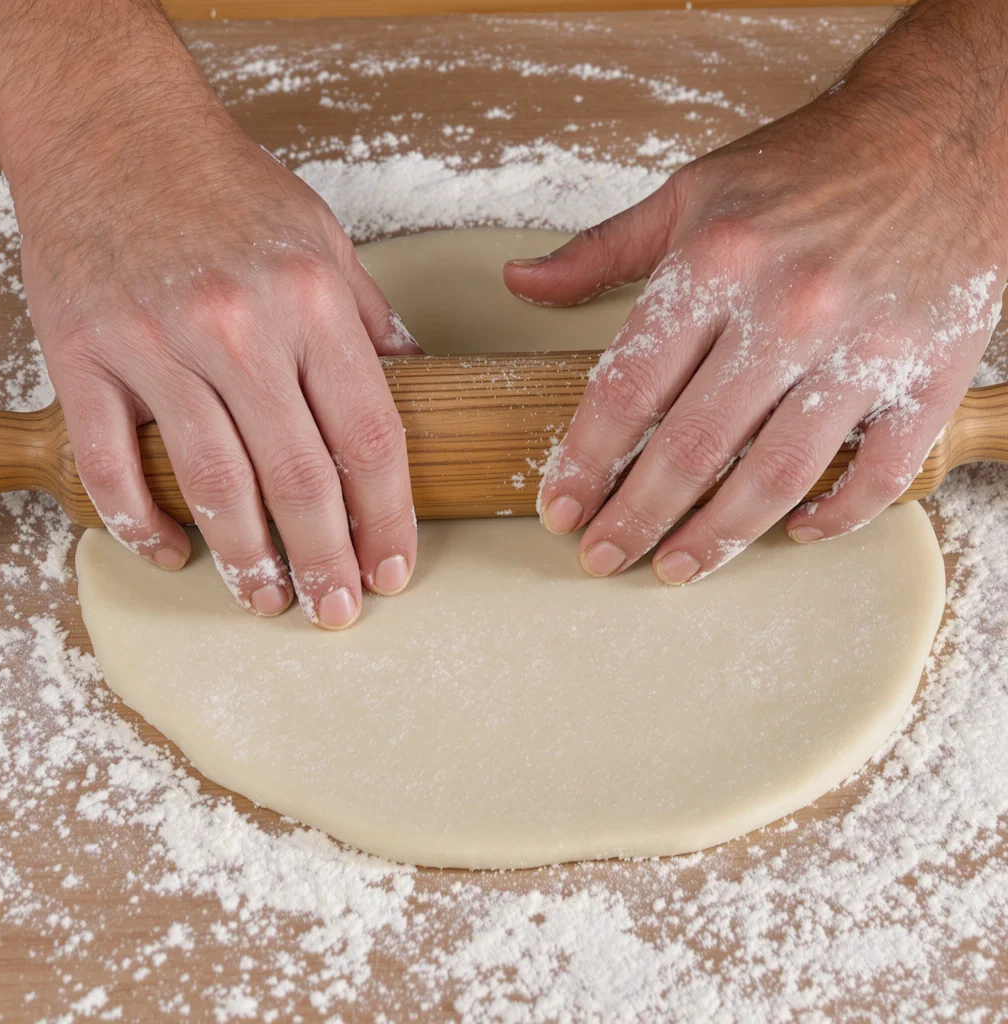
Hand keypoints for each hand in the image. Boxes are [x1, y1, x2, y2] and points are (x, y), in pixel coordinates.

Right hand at [12, 80, 418, 627]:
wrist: (113, 127)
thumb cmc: (227, 188)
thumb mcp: (326, 241)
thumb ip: (371, 323)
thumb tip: (417, 385)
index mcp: (311, 301)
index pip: (368, 438)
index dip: (388, 517)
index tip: (393, 569)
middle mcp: (238, 327)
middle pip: (297, 478)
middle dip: (326, 560)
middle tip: (337, 612)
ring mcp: (154, 342)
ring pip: (211, 485)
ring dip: (245, 560)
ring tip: (268, 598)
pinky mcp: (83, 353)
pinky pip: (112, 463)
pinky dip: (142, 522)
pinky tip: (175, 553)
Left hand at [505, 9, 1006, 583]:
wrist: (942, 133)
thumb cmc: (805, 167)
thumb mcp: (690, 193)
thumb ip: (600, 251)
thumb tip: (519, 284)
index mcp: (716, 263)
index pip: (628, 389)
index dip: (585, 460)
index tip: (559, 508)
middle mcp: (787, 309)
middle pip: (691, 448)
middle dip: (635, 517)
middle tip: (599, 558)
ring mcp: (863, 346)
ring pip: (776, 475)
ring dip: (718, 536)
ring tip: (674, 567)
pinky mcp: (931, 372)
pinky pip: (881, 471)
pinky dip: (837, 515)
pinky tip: (796, 533)